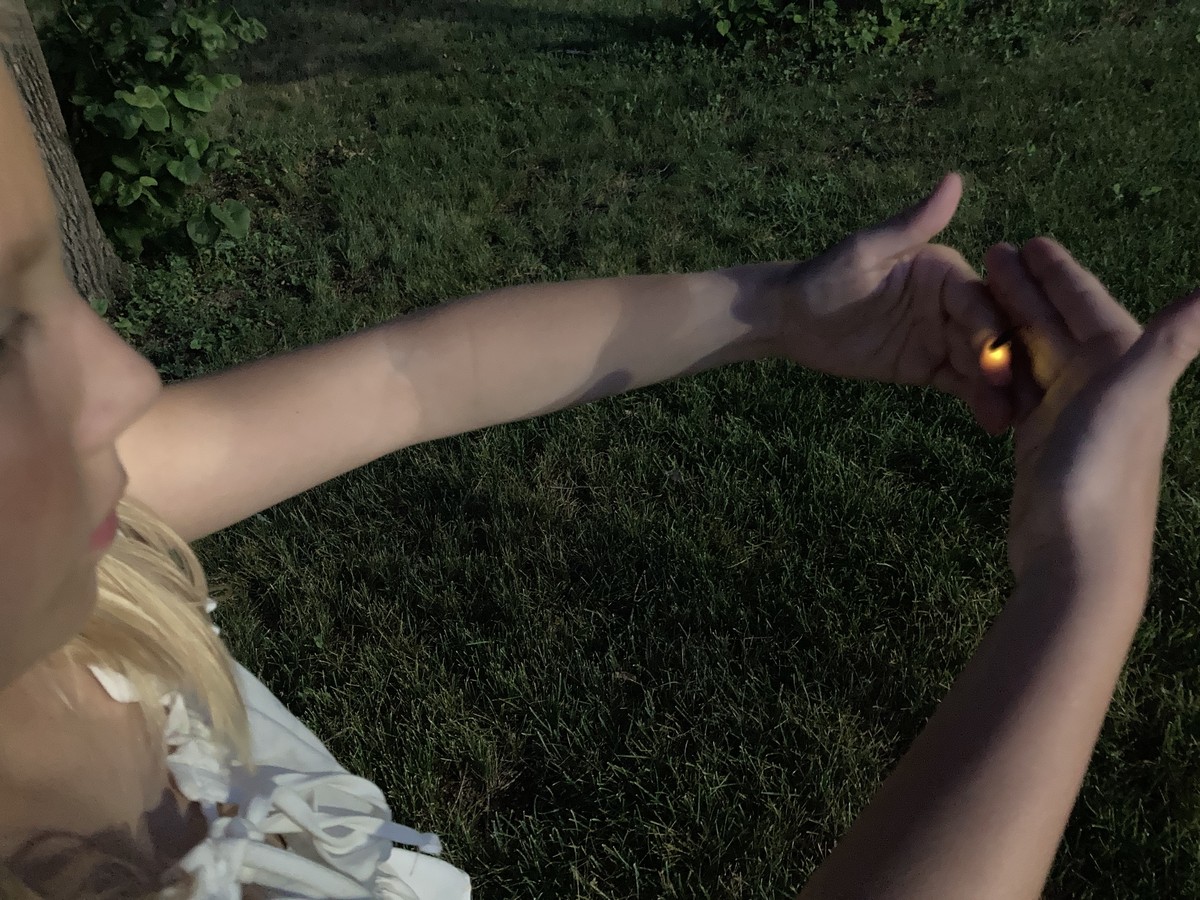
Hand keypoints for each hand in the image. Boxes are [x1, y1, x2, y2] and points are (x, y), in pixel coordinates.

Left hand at [778, 173, 1013, 434]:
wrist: (791, 319)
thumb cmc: (825, 276)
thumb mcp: (865, 251)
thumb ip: (912, 224)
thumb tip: (954, 179)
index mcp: (944, 270)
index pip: (977, 300)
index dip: (991, 328)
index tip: (999, 358)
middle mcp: (952, 302)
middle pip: (989, 335)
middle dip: (1007, 364)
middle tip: (1022, 396)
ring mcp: (943, 337)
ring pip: (981, 363)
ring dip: (1001, 389)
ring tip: (1013, 418)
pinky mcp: (929, 367)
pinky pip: (961, 383)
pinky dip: (980, 401)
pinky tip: (996, 422)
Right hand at [985, 237, 1199, 580]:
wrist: (1077, 556)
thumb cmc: (1103, 474)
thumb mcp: (1131, 396)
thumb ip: (1172, 340)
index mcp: (1124, 364)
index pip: (1087, 303)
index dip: (1059, 273)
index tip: (1030, 242)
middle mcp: (1103, 383)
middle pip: (1058, 322)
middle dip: (1028, 287)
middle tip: (991, 253)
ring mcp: (1071, 411)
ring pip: (1036, 351)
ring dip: (1010, 322)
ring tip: (975, 297)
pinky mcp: (1042, 438)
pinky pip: (1021, 386)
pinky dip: (1002, 364)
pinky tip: (982, 355)